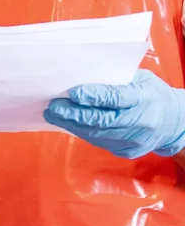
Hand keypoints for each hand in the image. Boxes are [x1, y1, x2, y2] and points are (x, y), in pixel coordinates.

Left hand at [44, 68, 184, 158]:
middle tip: (53, 107)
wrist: (174, 123)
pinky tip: (69, 124)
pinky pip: (100, 141)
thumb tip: (82, 74)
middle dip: (74, 114)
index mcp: (144, 98)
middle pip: (103, 120)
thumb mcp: (140, 79)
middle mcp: (141, 122)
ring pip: (98, 134)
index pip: (116, 98)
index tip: (73, 93)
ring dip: (73, 125)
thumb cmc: (152, 94)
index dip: (94, 96)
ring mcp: (134, 140)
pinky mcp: (127, 151)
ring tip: (54, 116)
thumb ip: (115, 78)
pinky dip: (82, 132)